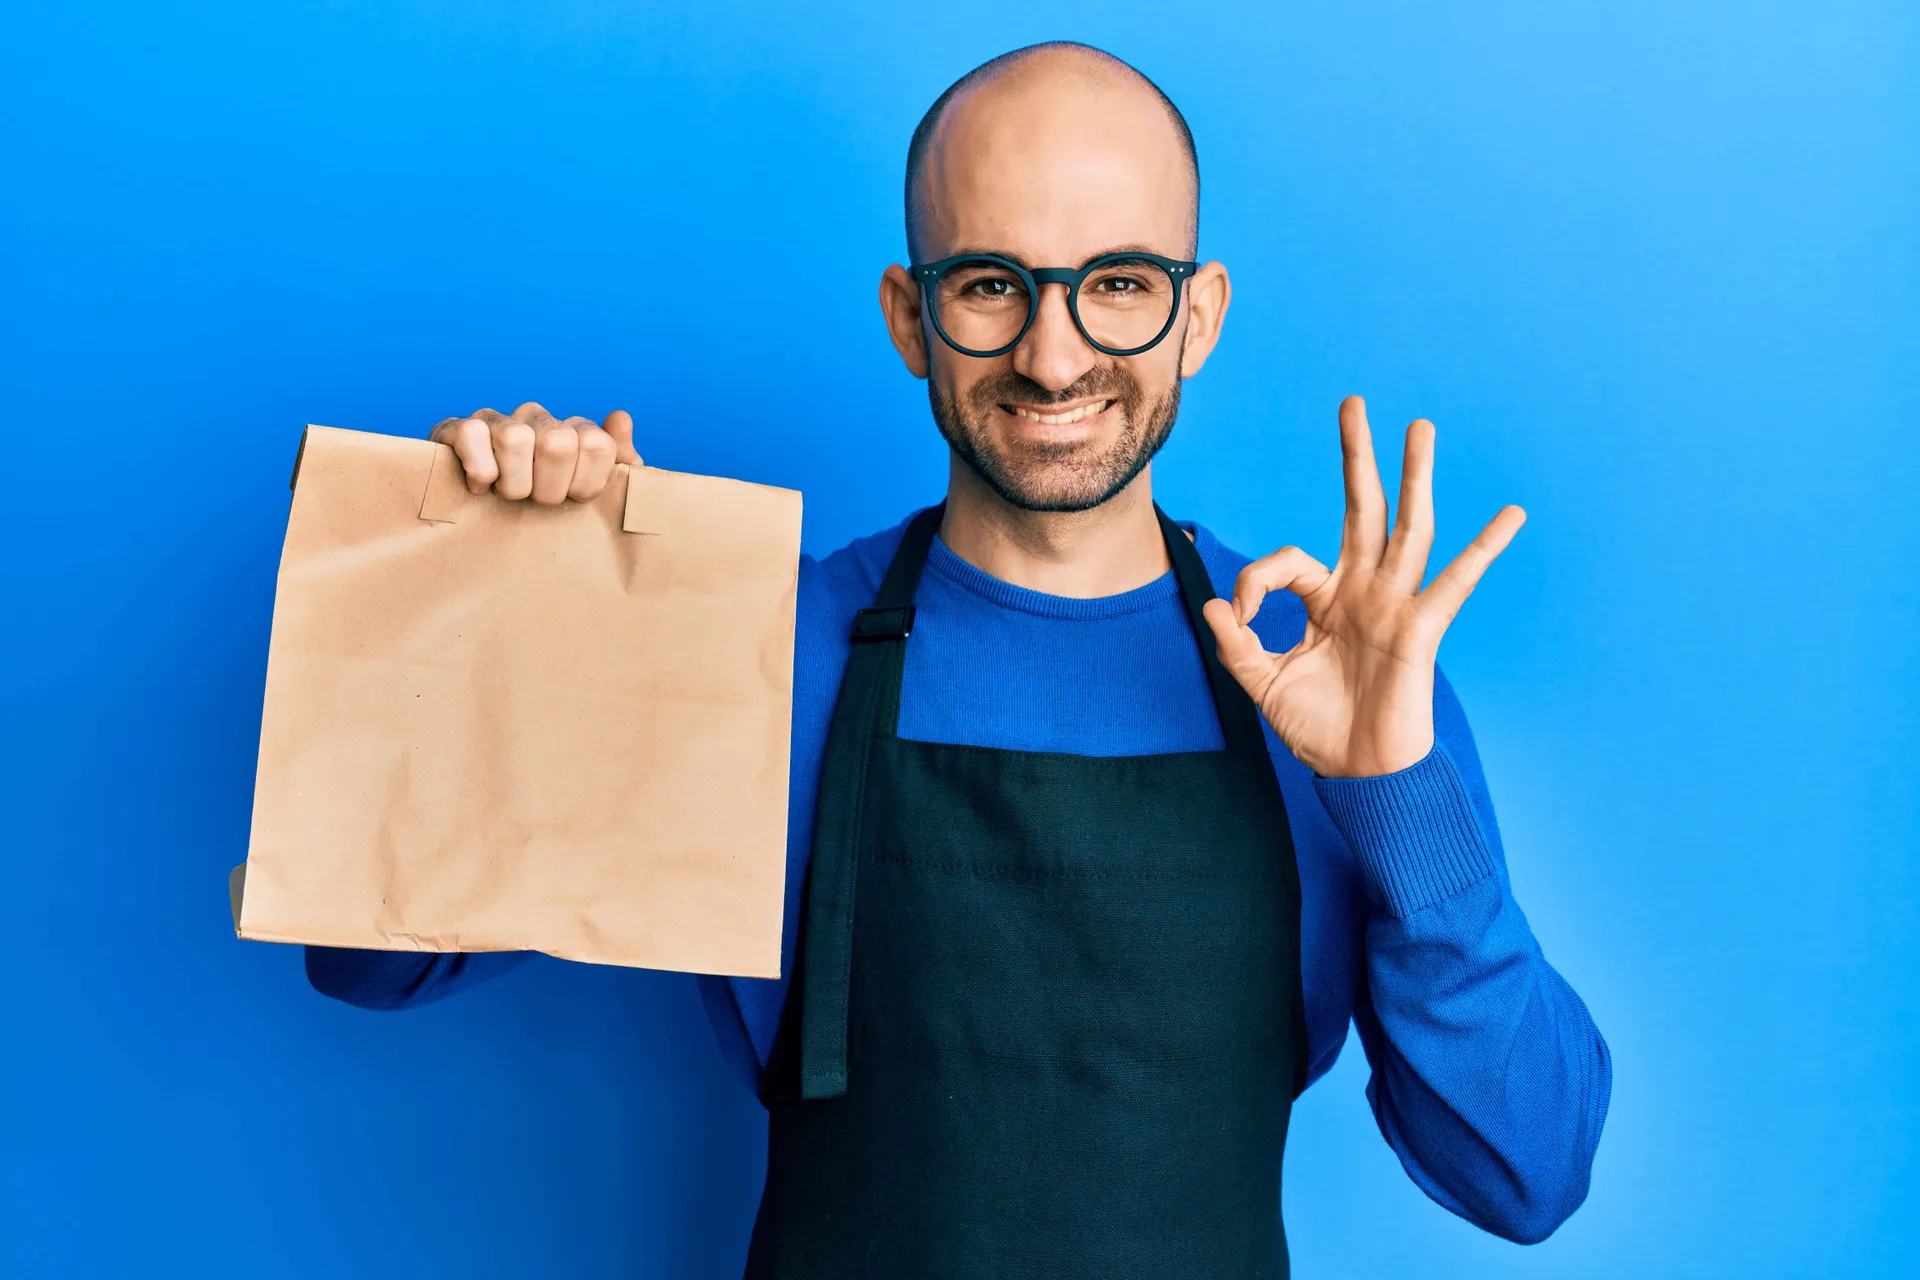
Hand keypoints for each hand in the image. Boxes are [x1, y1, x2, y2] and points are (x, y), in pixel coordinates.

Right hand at [428, 403, 640, 503]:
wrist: (483, 522)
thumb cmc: (548, 508)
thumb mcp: (594, 493)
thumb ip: (621, 462)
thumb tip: (619, 418)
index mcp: (573, 430)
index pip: (597, 445)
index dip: (586, 484)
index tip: (572, 499)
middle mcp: (537, 417)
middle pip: (558, 444)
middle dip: (548, 489)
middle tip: (537, 499)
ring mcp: (497, 420)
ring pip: (514, 439)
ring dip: (513, 484)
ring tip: (508, 493)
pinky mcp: (458, 428)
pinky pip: (471, 434)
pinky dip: (479, 470)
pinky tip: (480, 486)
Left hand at [1202, 396, 1524, 778]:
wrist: (1358, 774)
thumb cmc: (1317, 728)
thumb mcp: (1263, 682)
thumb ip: (1237, 642)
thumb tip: (1212, 603)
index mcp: (1326, 598)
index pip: (1286, 560)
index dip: (1251, 582)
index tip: (1235, 618)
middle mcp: (1364, 590)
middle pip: (1362, 509)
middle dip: (1357, 457)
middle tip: (1355, 403)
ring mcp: (1396, 604)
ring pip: (1407, 527)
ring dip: (1414, 476)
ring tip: (1421, 427)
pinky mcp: (1421, 629)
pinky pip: (1456, 583)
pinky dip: (1485, 548)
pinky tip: (1511, 514)